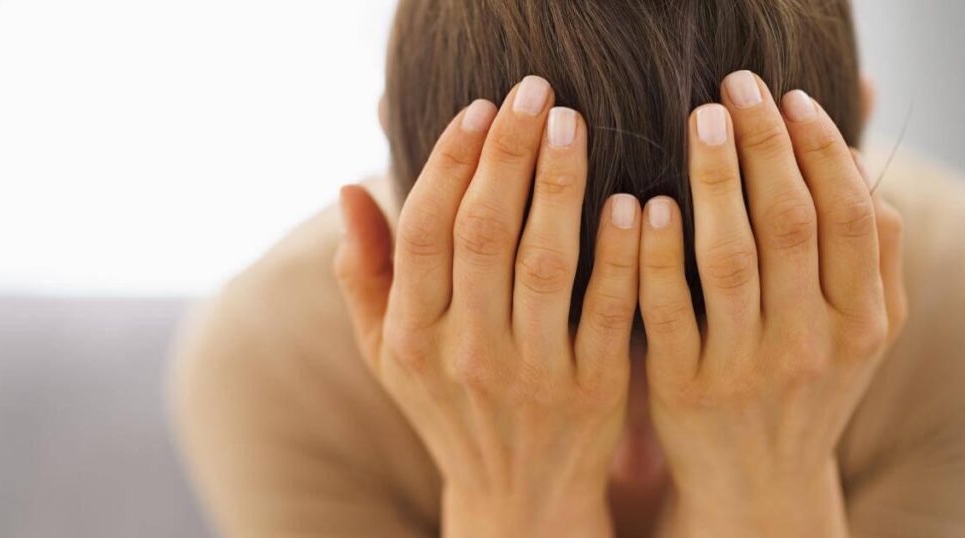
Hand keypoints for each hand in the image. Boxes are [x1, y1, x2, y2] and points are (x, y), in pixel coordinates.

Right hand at [334, 77, 643, 537]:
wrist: (518, 497)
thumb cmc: (450, 409)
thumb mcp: (389, 353)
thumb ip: (365, 273)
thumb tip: (350, 188)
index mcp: (411, 337)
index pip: (424, 231)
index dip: (448, 162)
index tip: (480, 108)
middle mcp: (464, 353)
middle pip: (482, 233)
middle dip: (508, 154)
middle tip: (536, 92)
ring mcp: (531, 373)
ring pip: (544, 263)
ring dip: (560, 186)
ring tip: (574, 124)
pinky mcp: (592, 389)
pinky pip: (607, 310)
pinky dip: (621, 254)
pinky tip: (632, 200)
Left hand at [638, 71, 907, 536]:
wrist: (757, 483)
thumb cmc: (804, 383)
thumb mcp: (858, 328)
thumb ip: (871, 247)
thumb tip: (863, 146)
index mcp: (862, 321)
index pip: (851, 216)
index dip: (821, 148)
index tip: (788, 97)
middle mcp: (812, 344)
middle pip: (789, 225)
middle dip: (764, 146)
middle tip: (733, 87)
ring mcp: (746, 368)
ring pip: (729, 259)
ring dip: (714, 182)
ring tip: (698, 121)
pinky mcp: (684, 387)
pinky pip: (668, 309)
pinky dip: (658, 253)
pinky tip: (645, 203)